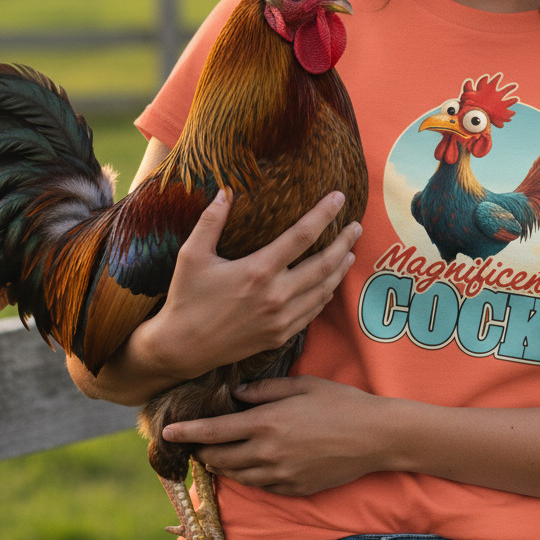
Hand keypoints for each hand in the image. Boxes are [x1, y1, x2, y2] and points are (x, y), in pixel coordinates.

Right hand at [131, 189, 362, 383]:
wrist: (182, 349)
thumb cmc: (185, 298)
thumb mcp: (191, 255)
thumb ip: (211, 221)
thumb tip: (225, 190)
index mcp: (257, 271)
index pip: (301, 236)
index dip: (324, 214)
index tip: (339, 198)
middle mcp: (276, 295)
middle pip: (323, 264)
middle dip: (344, 243)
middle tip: (357, 227)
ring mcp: (281, 319)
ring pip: (323, 290)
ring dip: (340, 269)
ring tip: (350, 252)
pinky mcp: (280, 336)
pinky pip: (312, 312)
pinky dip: (325, 295)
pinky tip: (329, 285)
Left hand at [162, 376, 391, 495]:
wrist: (374, 436)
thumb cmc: (340, 402)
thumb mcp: (302, 385)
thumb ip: (265, 390)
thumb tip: (236, 394)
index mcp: (267, 423)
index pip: (215, 431)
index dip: (188, 433)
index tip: (167, 432)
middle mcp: (268, 453)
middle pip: (220, 459)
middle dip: (202, 452)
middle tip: (194, 444)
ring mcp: (280, 476)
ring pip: (237, 476)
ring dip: (222, 466)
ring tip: (216, 454)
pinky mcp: (294, 489)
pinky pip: (261, 486)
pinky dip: (249, 475)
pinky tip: (251, 463)